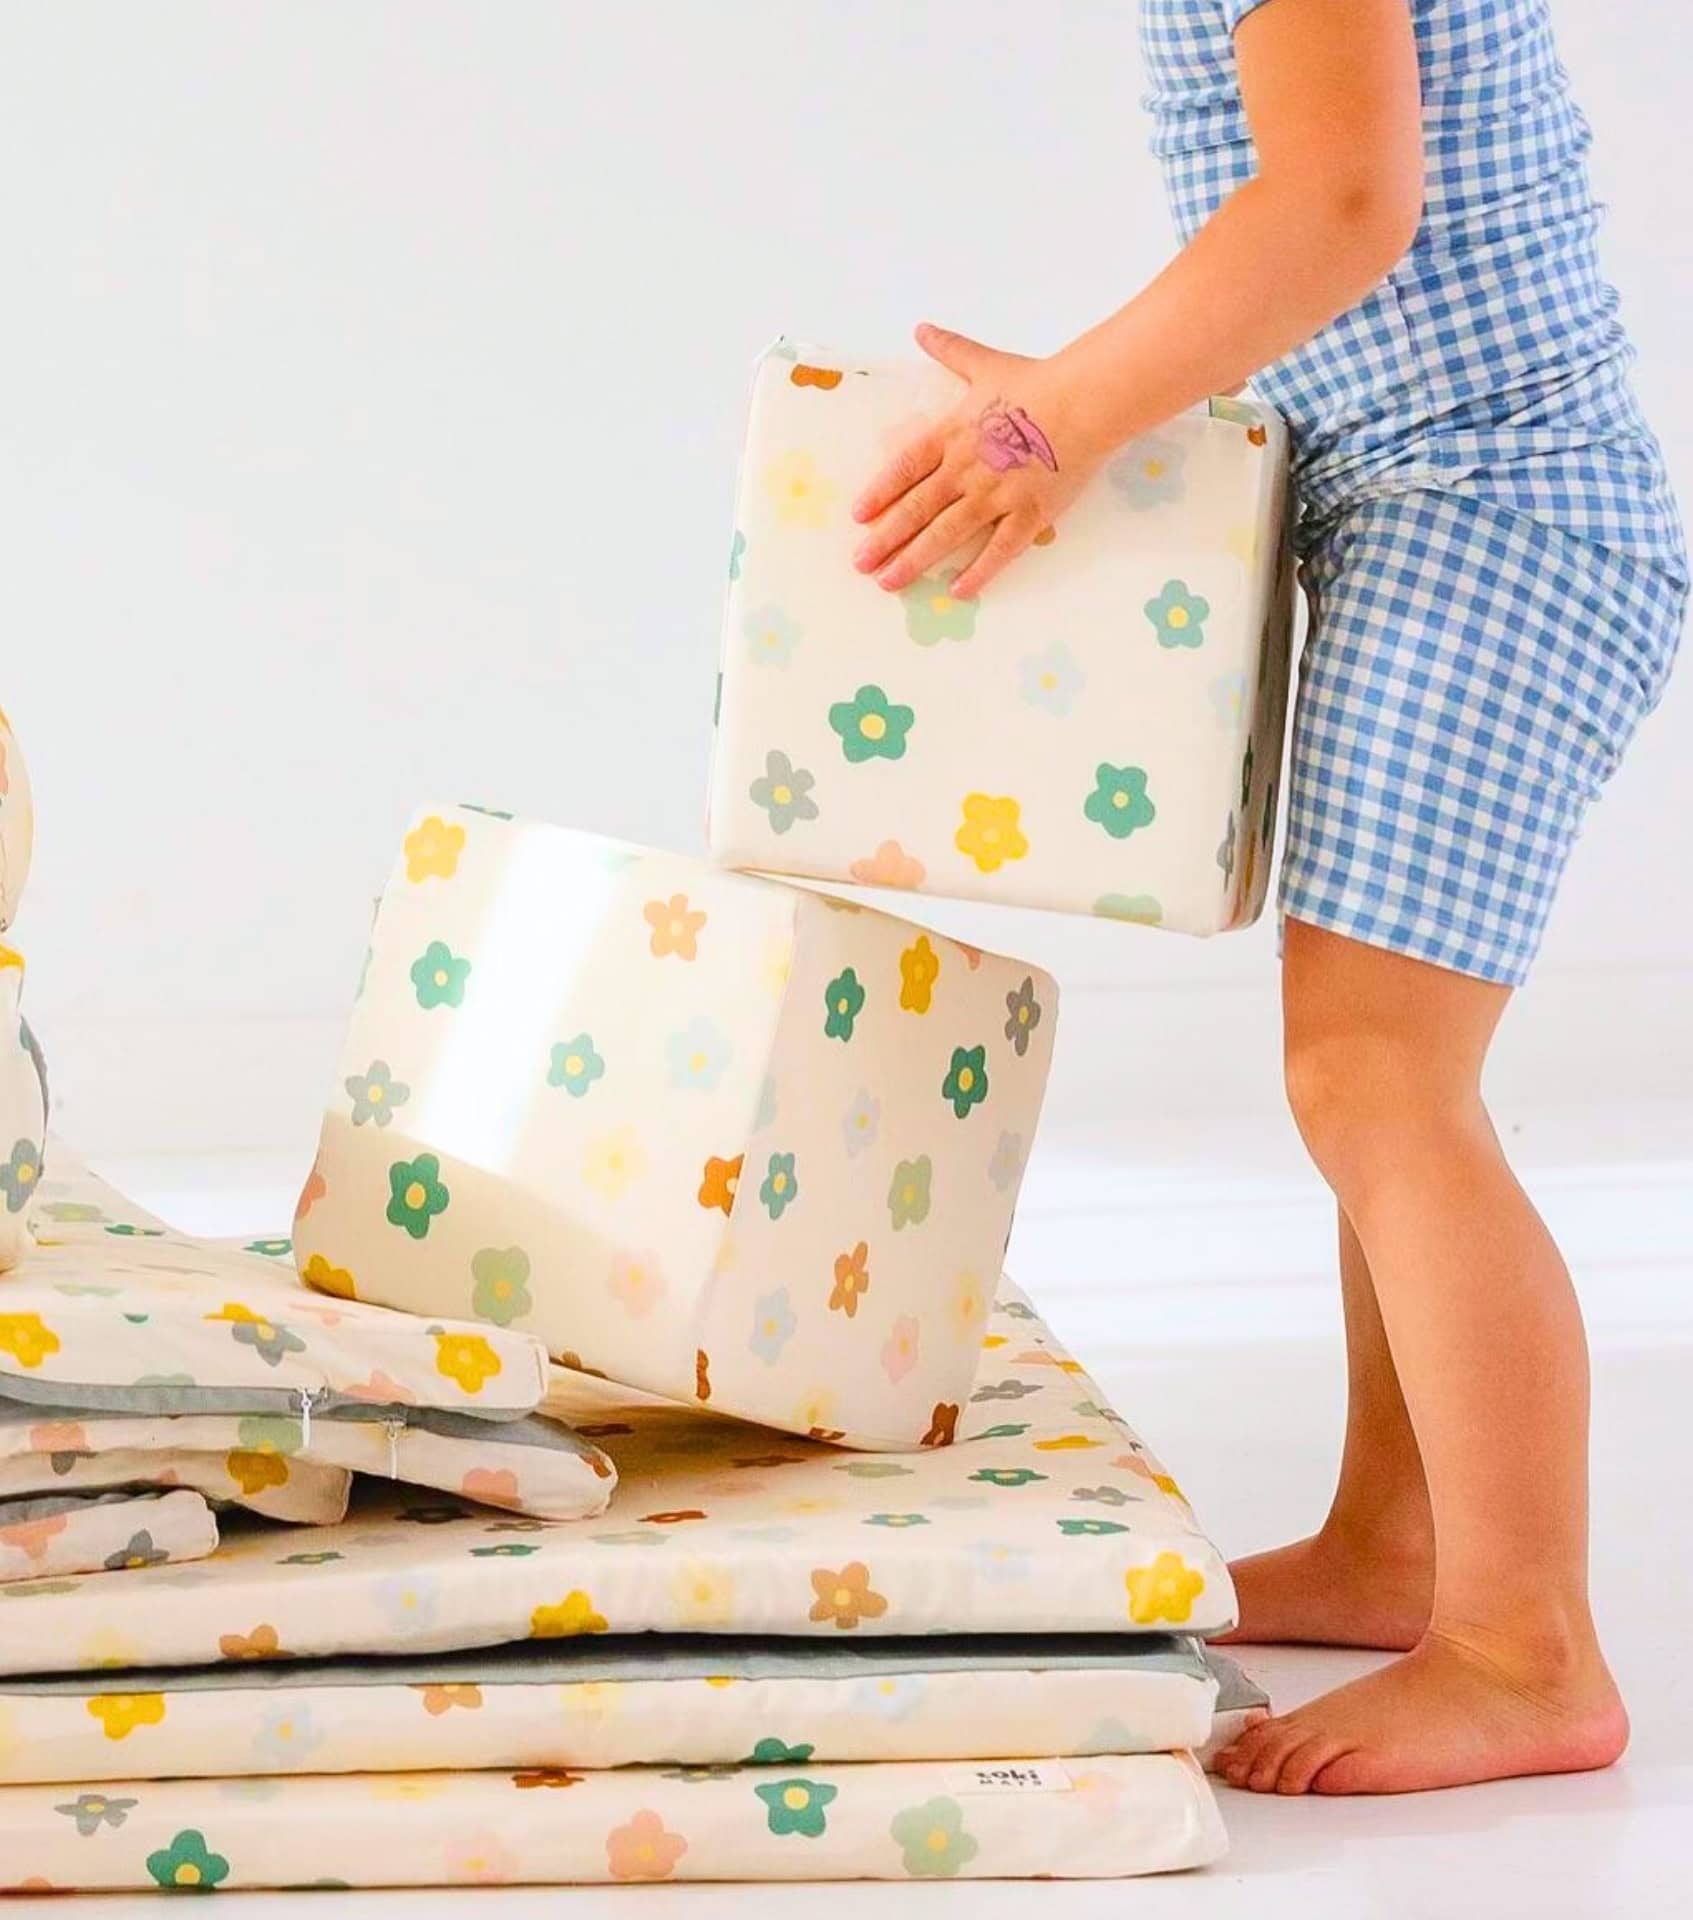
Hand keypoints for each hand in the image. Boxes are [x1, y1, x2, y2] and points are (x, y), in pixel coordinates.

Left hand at [851, 323, 1101, 597]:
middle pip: (916, 508)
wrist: (1084, 401)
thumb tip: (921, 329)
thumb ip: (950, 351)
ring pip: (946, 533)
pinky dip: (979, 572)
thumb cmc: (1036, 382)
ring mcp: (996, 495)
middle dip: (885, 539)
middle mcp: (966, 469)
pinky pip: (999, 550)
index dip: (880, 491)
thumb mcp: (985, 363)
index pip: (905, 467)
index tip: (858, 515)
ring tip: (889, 582)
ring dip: (915, 560)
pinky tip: (958, 591)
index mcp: (953, 434)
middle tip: (860, 564)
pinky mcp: (1029, 514)